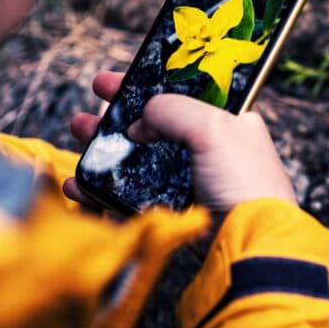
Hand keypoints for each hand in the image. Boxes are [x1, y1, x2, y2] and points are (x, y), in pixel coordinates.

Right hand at [64, 72, 296, 214]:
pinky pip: (129, 192)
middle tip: (88, 109)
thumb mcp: (212, 128)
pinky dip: (102, 188)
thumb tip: (139, 123)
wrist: (250, 244)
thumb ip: (172, 110)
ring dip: (103, 147)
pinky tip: (80, 183)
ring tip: (78, 136)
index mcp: (226, 119)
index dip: (141, 84)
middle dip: (113, 115)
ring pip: (135, 157)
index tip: (109, 83)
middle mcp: (206, 146)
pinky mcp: (173, 208)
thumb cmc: (243, 181)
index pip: (177, 91)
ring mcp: (188, 178)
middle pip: (149, 123)